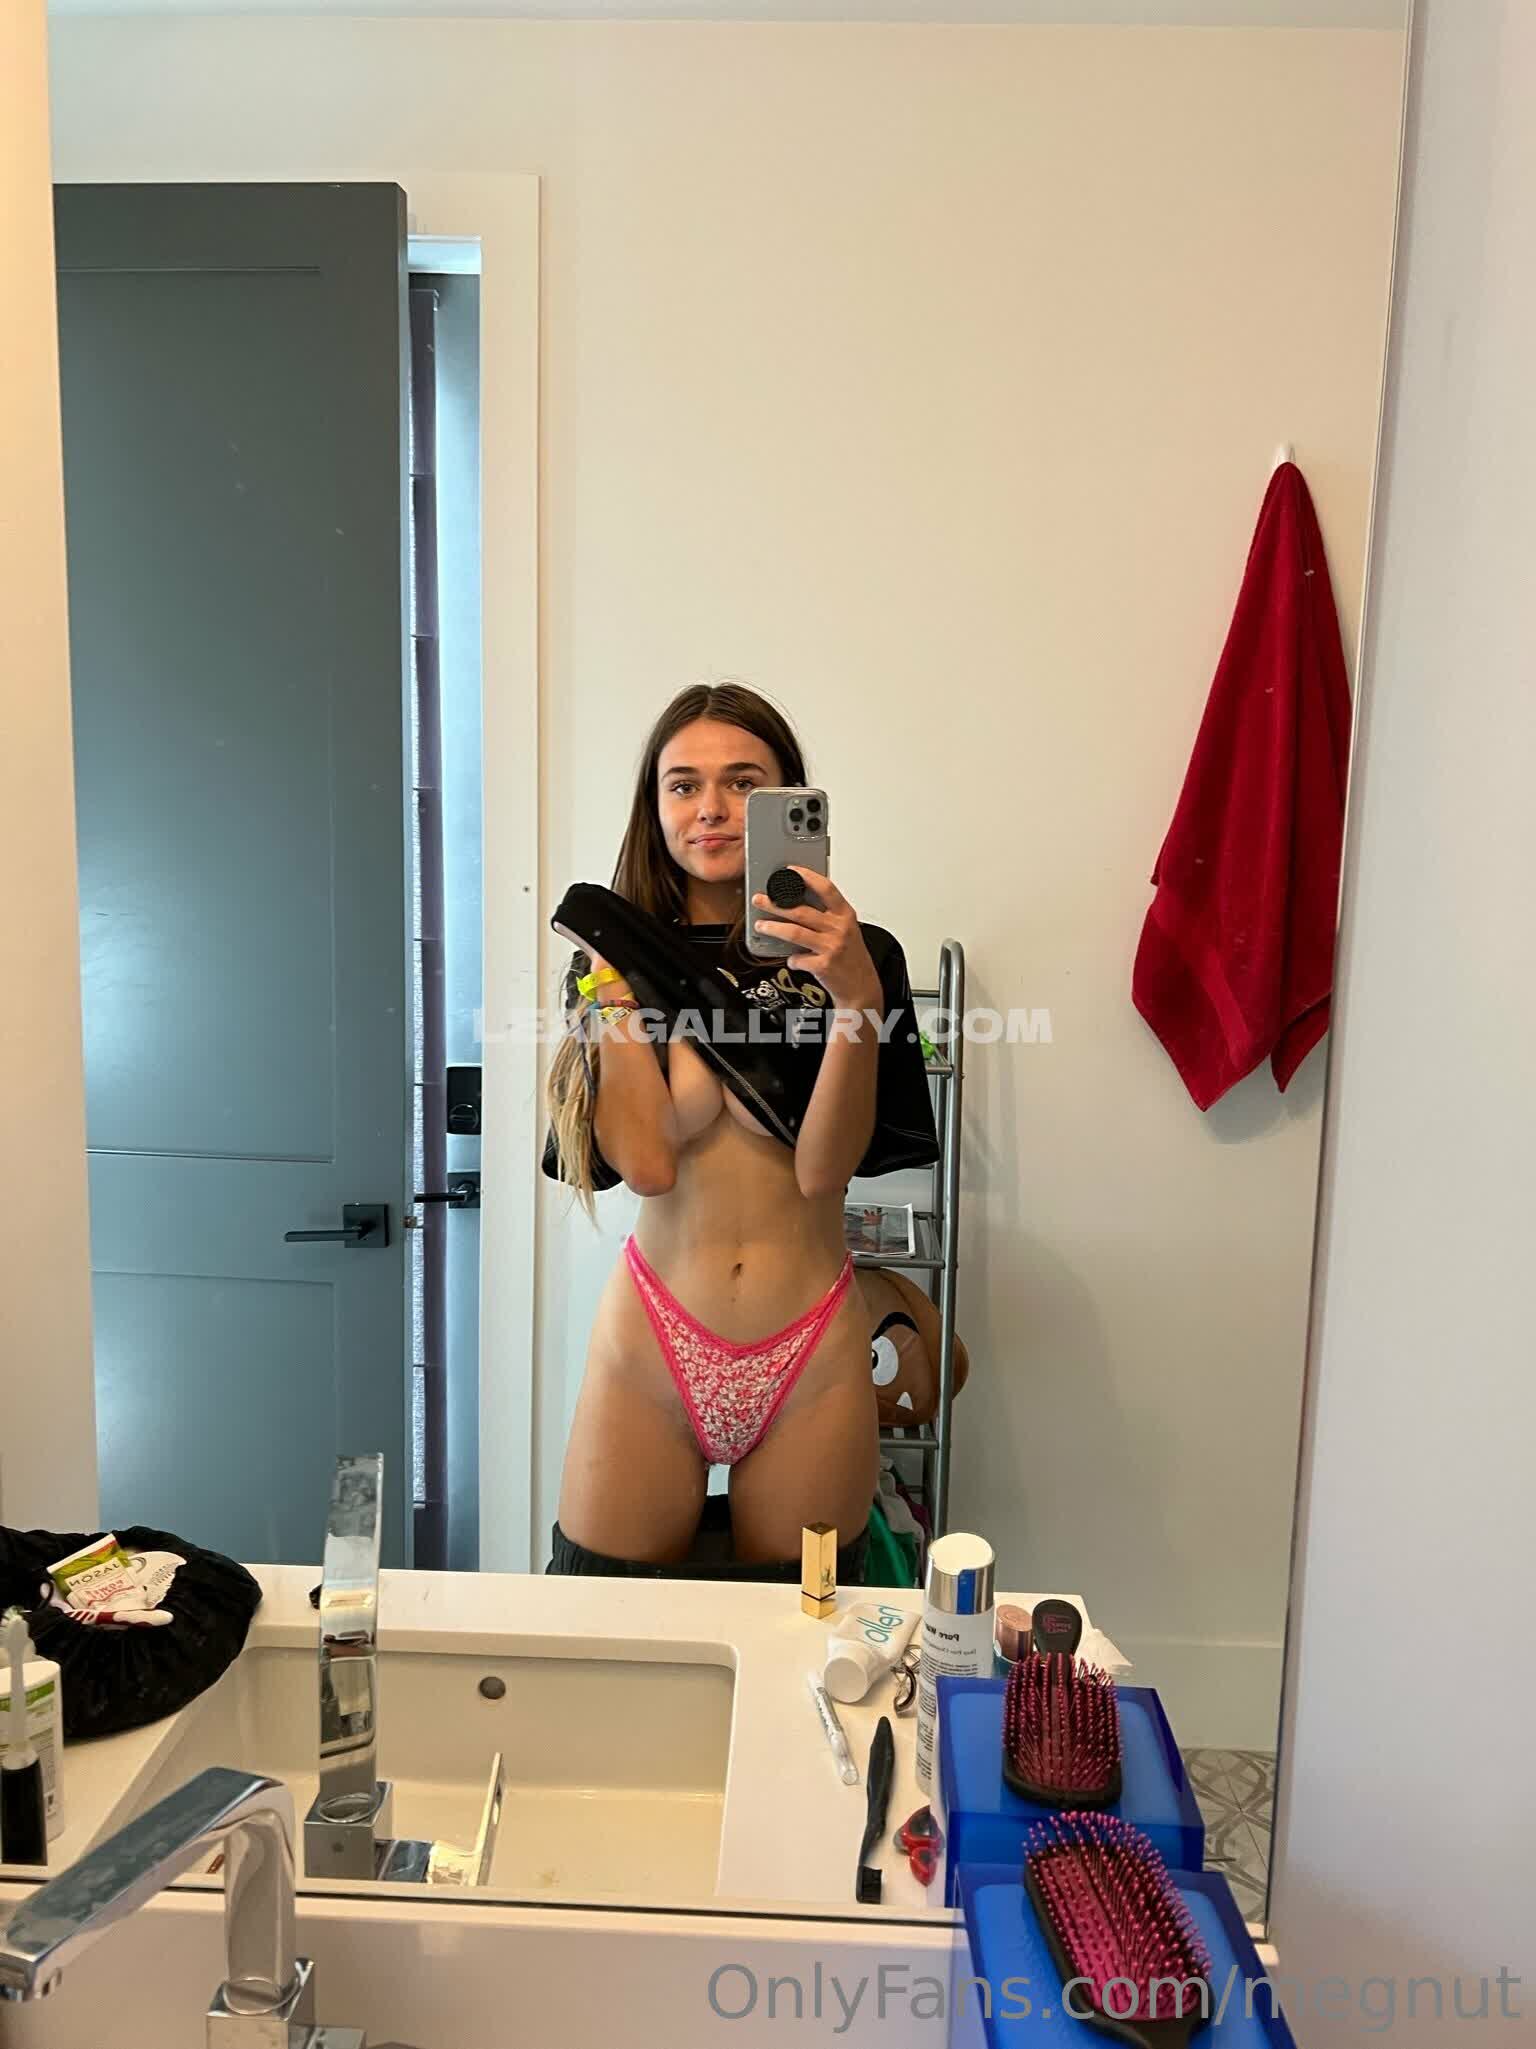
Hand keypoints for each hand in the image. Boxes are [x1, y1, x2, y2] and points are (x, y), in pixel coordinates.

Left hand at [751, 869, 881, 1011]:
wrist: (862, 987)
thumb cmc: (852, 957)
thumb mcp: (847, 930)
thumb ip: (828, 916)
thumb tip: (797, 903)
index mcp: (845, 915)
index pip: (826, 888)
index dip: (807, 877)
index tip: (790, 871)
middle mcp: (839, 929)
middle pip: (802, 911)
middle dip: (776, 904)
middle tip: (760, 900)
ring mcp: (831, 947)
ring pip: (794, 932)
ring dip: (773, 928)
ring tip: (760, 925)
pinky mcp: (823, 965)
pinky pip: (797, 958)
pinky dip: (791, 959)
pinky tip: (791, 959)